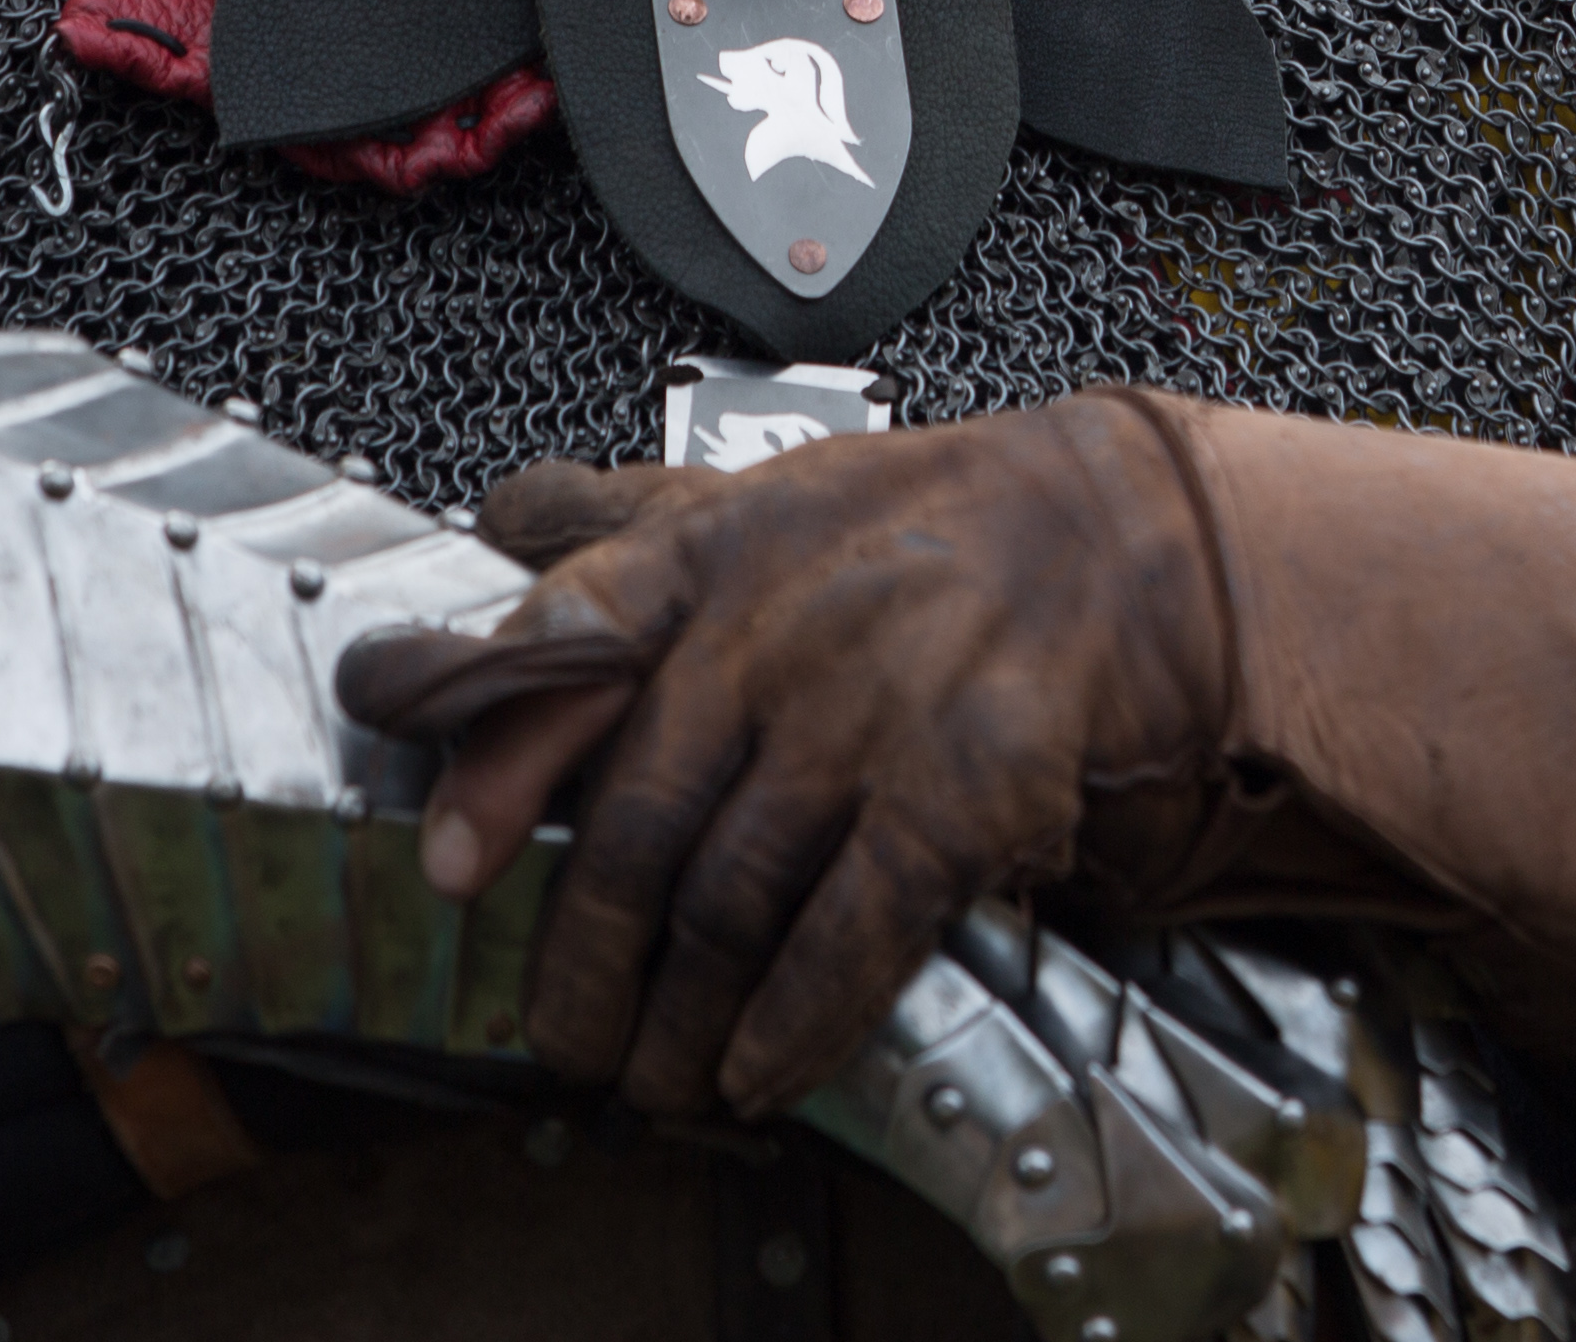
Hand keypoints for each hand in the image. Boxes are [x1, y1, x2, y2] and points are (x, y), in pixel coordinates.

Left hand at [335, 392, 1575, 1116]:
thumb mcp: (761, 492)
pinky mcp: (963, 790)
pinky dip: (794, 1020)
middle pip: (637, 819)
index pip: (567, 634)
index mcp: (713, 553)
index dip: (491, 752)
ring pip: (732, 894)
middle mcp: (779, 627)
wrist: (1129, 536)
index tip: (447, 859)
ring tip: (651, 1083)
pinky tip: (758, 1074)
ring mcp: (870, 711)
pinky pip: (854, 928)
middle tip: (561, 1039)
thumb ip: (622, 520)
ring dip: (678, 1019)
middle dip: (586, 960)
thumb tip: (493, 524)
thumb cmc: (930, 522)